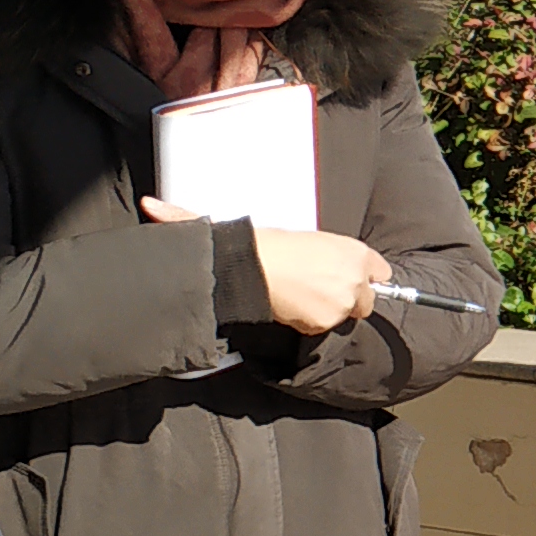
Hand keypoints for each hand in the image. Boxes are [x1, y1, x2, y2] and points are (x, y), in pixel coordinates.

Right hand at [148, 199, 394, 333]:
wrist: (248, 266)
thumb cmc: (259, 244)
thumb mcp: (273, 233)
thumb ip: (259, 227)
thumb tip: (156, 207)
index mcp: (351, 249)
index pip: (380, 271)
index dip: (365, 276)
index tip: (354, 276)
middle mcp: (355, 274)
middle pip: (366, 300)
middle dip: (347, 297)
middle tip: (316, 287)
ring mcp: (345, 298)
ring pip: (344, 315)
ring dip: (327, 309)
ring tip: (298, 294)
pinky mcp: (329, 319)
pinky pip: (326, 328)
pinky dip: (313, 320)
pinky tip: (294, 306)